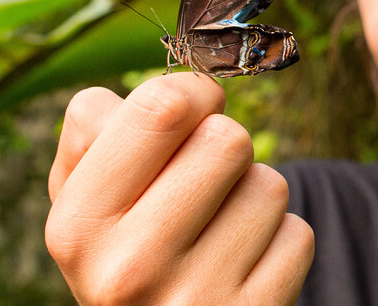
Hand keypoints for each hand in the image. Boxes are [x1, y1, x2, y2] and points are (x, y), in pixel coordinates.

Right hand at [45, 73, 313, 303]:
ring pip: (269, 186)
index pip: (163, 107)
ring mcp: (197, 297)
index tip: (194, 110)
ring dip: (253, 198)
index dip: (193, 93)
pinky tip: (244, 266)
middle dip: (225, 149)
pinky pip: (298, 235)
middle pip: (228, 138)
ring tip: (220, 232)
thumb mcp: (85, 207)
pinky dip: (280, 242)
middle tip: (205, 182)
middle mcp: (131, 267)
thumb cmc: (127, 256)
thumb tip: (145, 93)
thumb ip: (94, 137)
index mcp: (80, 225)